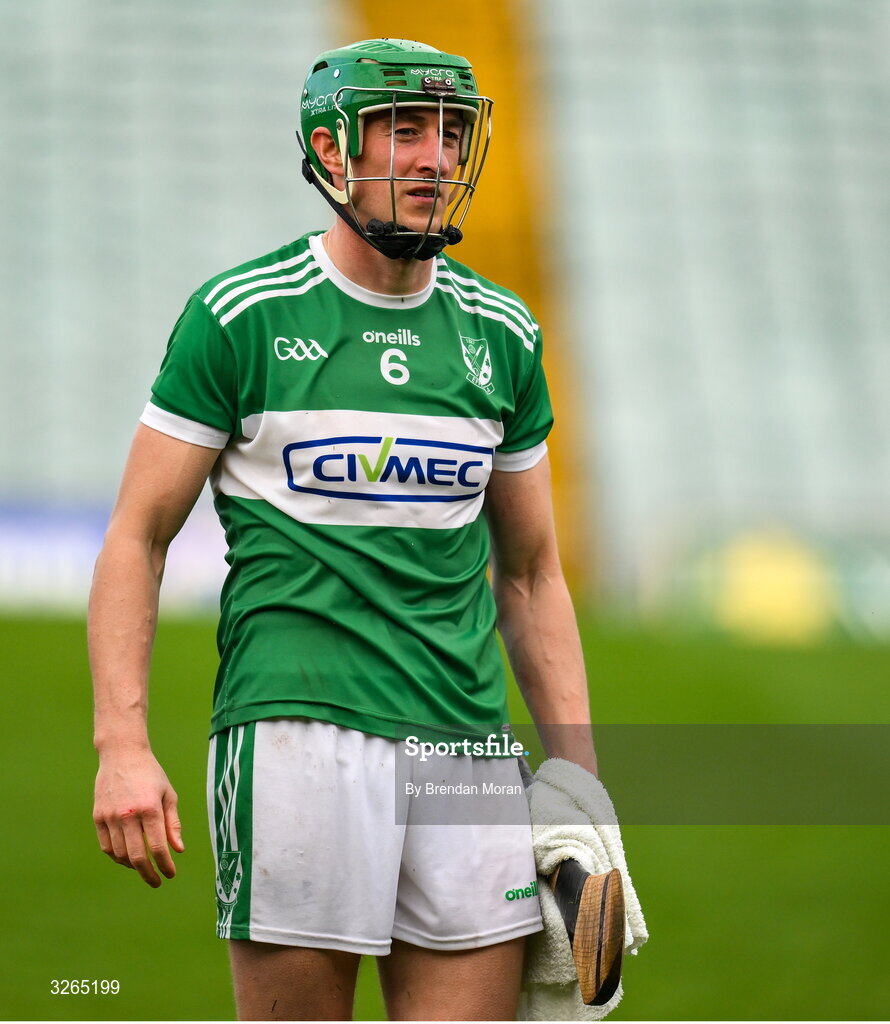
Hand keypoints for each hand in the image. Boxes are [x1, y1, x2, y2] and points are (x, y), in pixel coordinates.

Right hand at [93, 748, 183, 886]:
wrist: (122, 755)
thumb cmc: (151, 774)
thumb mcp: (168, 794)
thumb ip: (173, 823)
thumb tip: (178, 850)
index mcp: (150, 809)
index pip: (158, 847)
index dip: (165, 865)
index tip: (170, 874)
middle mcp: (128, 815)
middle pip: (137, 857)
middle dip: (148, 874)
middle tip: (157, 881)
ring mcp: (110, 817)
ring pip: (120, 855)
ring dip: (133, 866)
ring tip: (144, 867)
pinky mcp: (98, 817)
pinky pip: (106, 847)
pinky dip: (117, 857)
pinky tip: (127, 857)